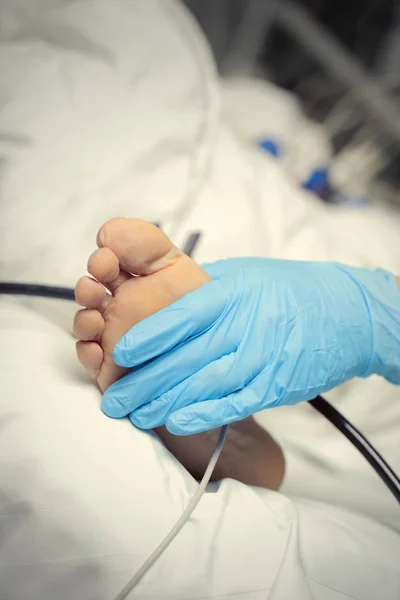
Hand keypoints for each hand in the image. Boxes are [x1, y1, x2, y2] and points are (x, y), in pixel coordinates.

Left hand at [102, 258, 399, 434]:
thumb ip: (203, 290)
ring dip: (165, 404)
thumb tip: (160, 303)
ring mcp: (262, 359)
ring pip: (205, 385)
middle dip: (144, 382)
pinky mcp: (275, 386)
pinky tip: (176, 422)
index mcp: (233, 295)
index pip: (182, 316)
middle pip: (185, 358)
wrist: (343, 314)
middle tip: (113, 399)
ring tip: (134, 416)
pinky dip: (204, 415)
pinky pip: (235, 403)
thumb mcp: (244, 276)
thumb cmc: (287, 290)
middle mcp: (245, 327)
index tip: (119, 353)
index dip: (148, 337)